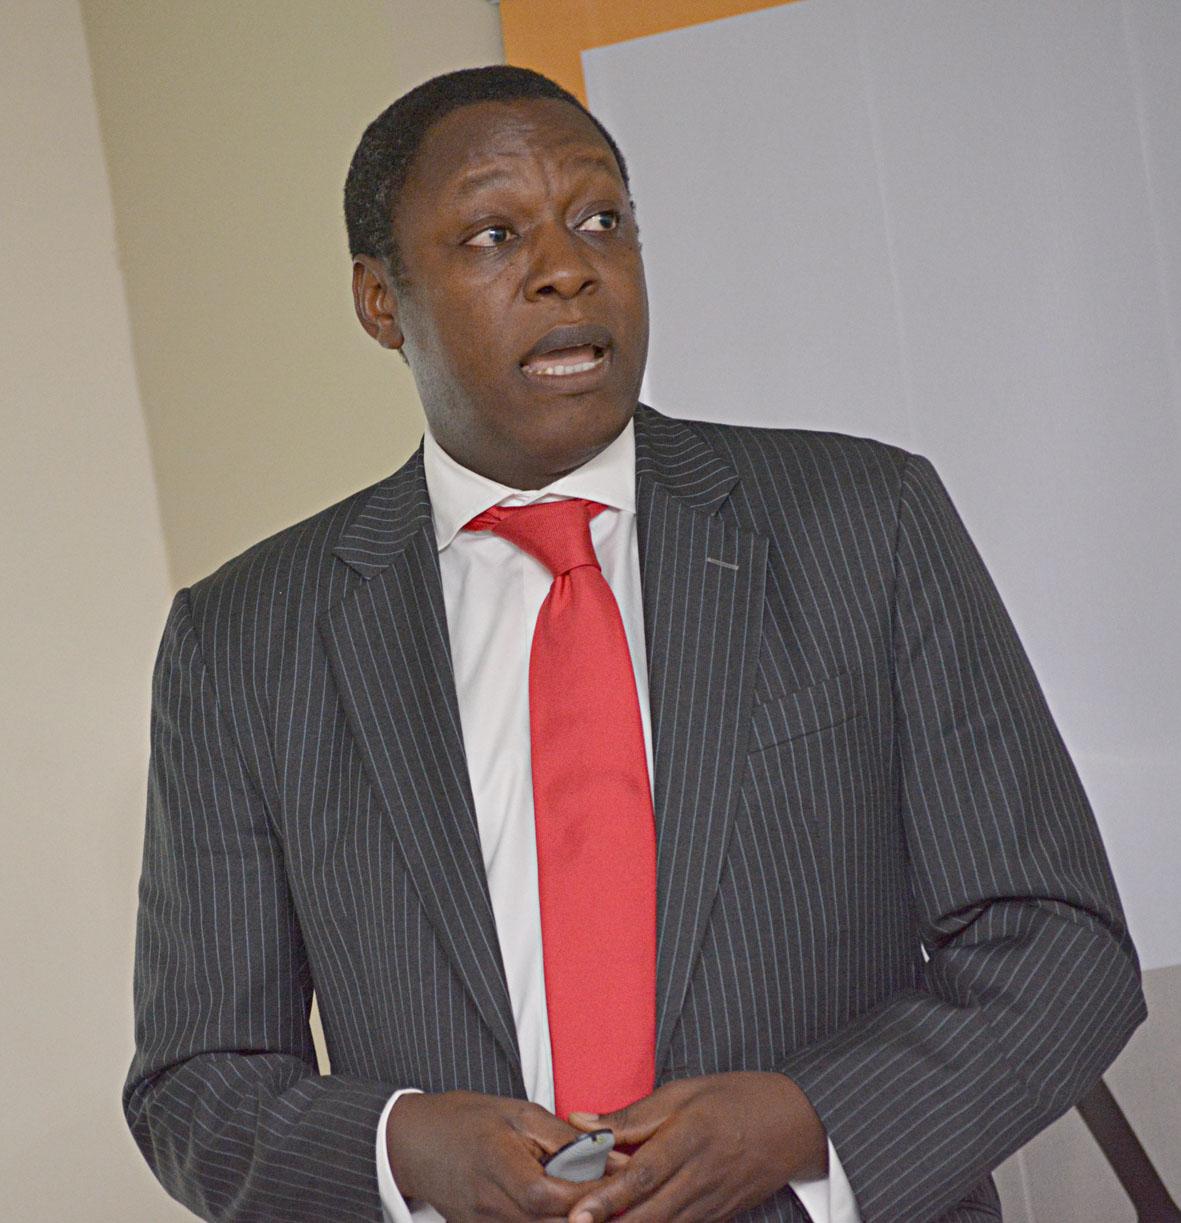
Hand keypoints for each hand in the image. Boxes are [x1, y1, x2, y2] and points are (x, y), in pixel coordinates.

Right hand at [385, 1090, 618, 1220]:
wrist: (414, 1142)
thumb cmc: (468, 1119)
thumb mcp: (519, 1113)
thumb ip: (565, 1139)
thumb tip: (613, 1157)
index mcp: (498, 1166)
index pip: (551, 1196)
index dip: (589, 1195)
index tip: (621, 1183)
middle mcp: (490, 1207)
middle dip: (589, 1216)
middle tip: (618, 1199)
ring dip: (572, 1221)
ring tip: (598, 1205)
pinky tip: (565, 1212)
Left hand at [565, 1071, 826, 1221]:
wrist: (794, 1124)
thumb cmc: (736, 1099)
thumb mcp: (684, 1092)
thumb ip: (632, 1115)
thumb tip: (581, 1123)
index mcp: (689, 1138)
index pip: (642, 1175)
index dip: (607, 1197)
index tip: (577, 1212)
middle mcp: (698, 1177)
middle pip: (647, 1214)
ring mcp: (709, 1203)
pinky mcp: (716, 1217)